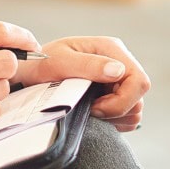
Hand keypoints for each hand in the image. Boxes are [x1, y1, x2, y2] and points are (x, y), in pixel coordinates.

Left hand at [14, 36, 149, 131]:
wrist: (31, 73)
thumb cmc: (41, 64)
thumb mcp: (59, 62)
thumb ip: (89, 65)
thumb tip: (119, 70)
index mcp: (110, 48)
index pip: (138, 80)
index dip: (122, 100)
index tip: (96, 106)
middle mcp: (118, 61)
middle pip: (138, 96)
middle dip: (116, 109)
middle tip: (90, 109)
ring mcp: (118, 78)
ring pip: (135, 108)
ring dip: (114, 115)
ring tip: (89, 108)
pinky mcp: (114, 93)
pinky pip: (128, 115)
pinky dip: (113, 119)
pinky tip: (93, 112)